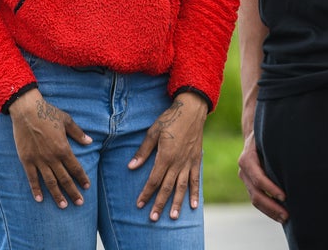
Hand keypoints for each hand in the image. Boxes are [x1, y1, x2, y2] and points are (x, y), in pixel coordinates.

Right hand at [9, 89, 92, 207]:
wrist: (27, 111)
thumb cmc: (48, 113)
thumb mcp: (67, 120)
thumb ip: (78, 133)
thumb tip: (89, 142)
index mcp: (63, 148)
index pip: (75, 168)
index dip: (82, 178)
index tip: (87, 187)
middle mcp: (52, 158)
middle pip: (65, 179)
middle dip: (73, 192)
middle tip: (79, 203)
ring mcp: (39, 160)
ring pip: (50, 182)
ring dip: (57, 195)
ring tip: (63, 206)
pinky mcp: (27, 160)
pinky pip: (32, 178)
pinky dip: (36, 189)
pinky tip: (40, 199)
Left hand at [129, 95, 208, 220]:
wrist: (191, 111)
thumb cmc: (169, 119)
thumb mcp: (153, 132)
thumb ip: (143, 151)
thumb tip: (131, 166)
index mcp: (165, 156)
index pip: (153, 180)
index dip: (146, 193)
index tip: (140, 204)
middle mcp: (178, 163)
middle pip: (167, 187)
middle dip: (159, 203)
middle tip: (153, 218)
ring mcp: (188, 163)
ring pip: (182, 187)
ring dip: (177, 203)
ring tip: (173, 217)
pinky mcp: (196, 161)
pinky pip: (196, 180)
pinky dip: (195, 193)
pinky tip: (193, 205)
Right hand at [237, 131, 287, 222]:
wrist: (254, 137)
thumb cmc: (268, 136)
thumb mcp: (270, 138)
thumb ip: (277, 147)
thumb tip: (299, 158)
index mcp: (247, 159)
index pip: (258, 178)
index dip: (270, 189)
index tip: (284, 196)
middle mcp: (244, 171)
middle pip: (256, 193)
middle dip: (271, 206)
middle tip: (287, 215)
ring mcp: (246, 180)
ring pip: (255, 200)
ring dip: (270, 211)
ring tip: (285, 218)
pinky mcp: (250, 186)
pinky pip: (257, 200)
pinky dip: (268, 209)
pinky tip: (280, 215)